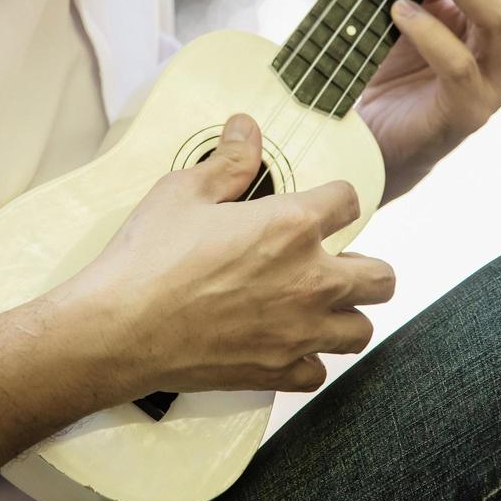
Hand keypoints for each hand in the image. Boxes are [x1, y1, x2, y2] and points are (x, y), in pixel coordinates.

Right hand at [61, 113, 395, 401]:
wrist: (119, 329)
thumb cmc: (148, 256)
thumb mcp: (184, 192)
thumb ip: (228, 162)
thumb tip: (247, 128)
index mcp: (292, 226)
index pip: (348, 201)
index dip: (333, 199)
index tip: (319, 206)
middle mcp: (309, 280)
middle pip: (382, 277)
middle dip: (365, 265)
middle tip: (333, 262)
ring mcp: (298, 331)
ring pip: (362, 331)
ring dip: (346, 316)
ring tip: (319, 306)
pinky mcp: (277, 372)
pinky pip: (318, 372)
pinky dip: (307, 360)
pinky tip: (285, 344)